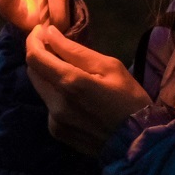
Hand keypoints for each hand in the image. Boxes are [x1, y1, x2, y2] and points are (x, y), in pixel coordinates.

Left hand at [25, 24, 151, 155]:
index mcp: (70, 84)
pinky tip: (76, 96)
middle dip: (41, 56)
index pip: (34, 57)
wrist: (140, 144)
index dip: (33, 40)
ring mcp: (54, 121)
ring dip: (49, 75)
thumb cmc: (130, 100)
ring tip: (71, 71)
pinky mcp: (57, 132)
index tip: (41, 30)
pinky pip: (49, 105)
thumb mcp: (110, 67)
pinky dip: (56, 94)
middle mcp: (56, 104)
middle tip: (57, 47)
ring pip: (41, 88)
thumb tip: (49, 33)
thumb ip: (75, 50)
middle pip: (33, 72)